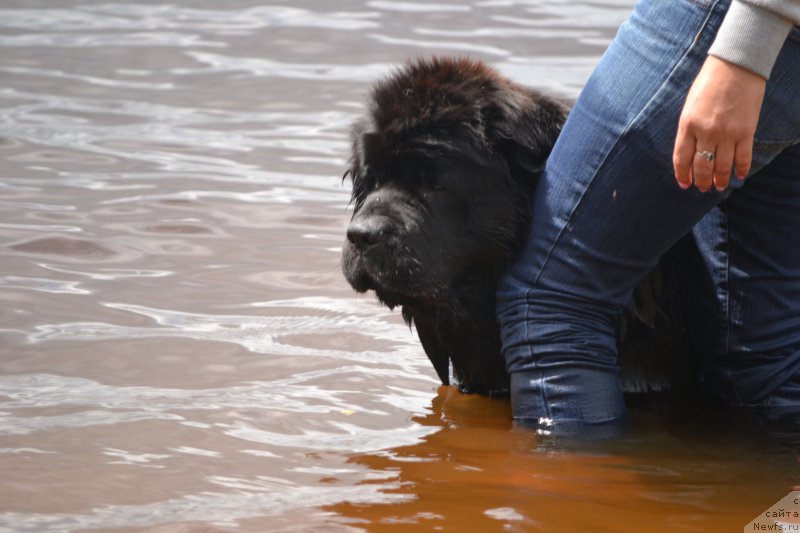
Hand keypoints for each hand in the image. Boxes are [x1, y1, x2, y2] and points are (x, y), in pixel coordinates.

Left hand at [673, 56, 766, 191]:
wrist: (736, 65)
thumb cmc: (709, 82)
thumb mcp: (690, 105)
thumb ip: (689, 128)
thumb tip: (691, 151)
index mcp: (687, 125)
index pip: (681, 159)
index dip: (683, 175)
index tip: (685, 184)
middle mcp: (706, 133)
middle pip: (701, 166)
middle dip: (701, 181)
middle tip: (703, 189)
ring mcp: (727, 133)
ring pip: (721, 166)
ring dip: (720, 180)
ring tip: (718, 187)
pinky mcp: (746, 131)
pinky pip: (743, 157)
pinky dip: (741, 169)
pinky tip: (739, 176)